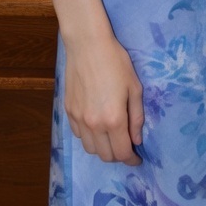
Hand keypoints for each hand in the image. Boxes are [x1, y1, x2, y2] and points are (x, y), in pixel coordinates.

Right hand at [64, 23, 143, 164]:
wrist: (88, 46)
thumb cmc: (116, 63)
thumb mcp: (134, 89)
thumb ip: (136, 118)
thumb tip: (136, 140)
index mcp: (114, 119)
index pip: (122, 153)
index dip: (132, 159)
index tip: (137, 158)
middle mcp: (94, 124)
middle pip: (105, 156)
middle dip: (118, 156)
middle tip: (126, 147)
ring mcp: (78, 119)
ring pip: (90, 149)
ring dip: (103, 149)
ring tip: (111, 138)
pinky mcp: (68, 111)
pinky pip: (79, 135)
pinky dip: (89, 137)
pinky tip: (97, 126)